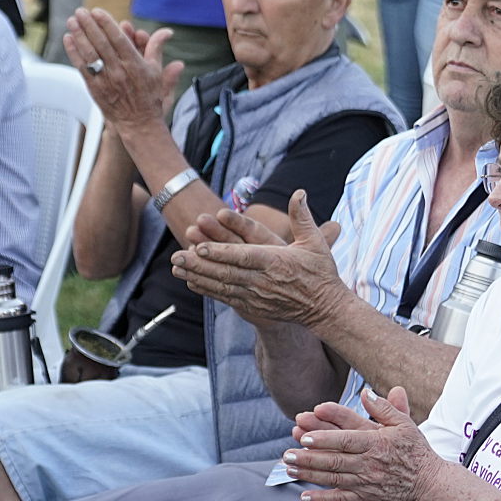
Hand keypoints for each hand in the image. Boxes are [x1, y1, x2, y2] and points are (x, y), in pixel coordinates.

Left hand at [63, 7, 177, 127]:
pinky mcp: (95, 89)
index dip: (106, 24)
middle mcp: (119, 71)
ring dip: (79, 35)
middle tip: (80, 11)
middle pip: (101, 43)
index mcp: (135, 64)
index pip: (118, 39)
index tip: (97, 11)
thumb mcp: (156, 71)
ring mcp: (105, 80)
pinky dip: (74, 53)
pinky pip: (83, 68)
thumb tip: (167, 31)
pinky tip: (68, 39)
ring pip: (90, 54)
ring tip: (72, 21)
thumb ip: (157, 47)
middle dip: (89, 25)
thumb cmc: (149, 96)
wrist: (139, 124)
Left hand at [172, 190, 345, 325]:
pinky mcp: (253, 306)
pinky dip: (207, 290)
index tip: (199, 247)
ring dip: (197, 276)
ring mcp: (256, 295)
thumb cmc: (321, 272)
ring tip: (176, 267)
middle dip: (198, 265)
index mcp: (276, 262)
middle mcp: (263, 281)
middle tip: (175, 256)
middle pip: (226, 272)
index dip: (220, 253)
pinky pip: (225, 297)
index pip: (243, 256)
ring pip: (221, 285)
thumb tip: (299, 192)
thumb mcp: (316, 242)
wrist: (325, 309)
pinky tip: (191, 282)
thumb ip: (303, 217)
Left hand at [278, 389, 435, 500]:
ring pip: (333, 478)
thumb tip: (365, 393)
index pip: (347, 440)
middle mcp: (369, 464)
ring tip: (288, 469)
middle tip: (287, 454)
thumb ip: (384, 408)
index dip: (325, 438)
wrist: (428, 482)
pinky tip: (304, 496)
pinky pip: (342, 498)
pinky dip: (323, 498)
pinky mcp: (366, 496)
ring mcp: (366, 482)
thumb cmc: (415, 449)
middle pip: (335, 460)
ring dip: (309, 475)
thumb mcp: (404, 423)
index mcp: (377, 443)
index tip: (306, 435)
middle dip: (309, 458)